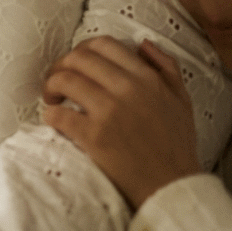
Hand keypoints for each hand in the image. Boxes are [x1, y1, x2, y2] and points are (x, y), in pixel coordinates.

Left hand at [42, 37, 199, 208]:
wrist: (172, 186)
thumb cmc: (175, 145)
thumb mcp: (181, 100)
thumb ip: (166, 67)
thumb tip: (143, 44)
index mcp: (147, 78)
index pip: (103, 44)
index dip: (81, 50)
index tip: (76, 65)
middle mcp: (128, 89)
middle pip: (77, 58)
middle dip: (59, 66)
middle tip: (56, 82)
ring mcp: (109, 111)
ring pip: (64, 80)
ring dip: (50, 87)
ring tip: (52, 100)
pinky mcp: (94, 136)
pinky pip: (58, 115)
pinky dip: (50, 116)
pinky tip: (55, 121)